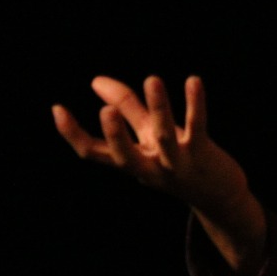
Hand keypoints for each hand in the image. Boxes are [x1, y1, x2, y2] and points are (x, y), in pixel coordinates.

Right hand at [53, 75, 265, 272]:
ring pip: (164, 136)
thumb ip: (126, 107)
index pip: (93, 153)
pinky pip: (197, 126)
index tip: (57, 108)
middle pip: (125, 156)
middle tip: (105, 111)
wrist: (219, 195)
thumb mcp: (149, 135)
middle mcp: (150, 167)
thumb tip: (96, 80)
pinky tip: (193, 80)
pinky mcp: (203, 154)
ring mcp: (177, 163)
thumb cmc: (178, 160)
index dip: (72, 134)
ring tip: (152, 79)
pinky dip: (195, 104)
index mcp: (131, 163)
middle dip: (115, 135)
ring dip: (159, 107)